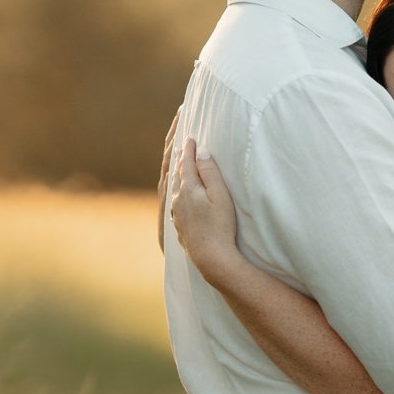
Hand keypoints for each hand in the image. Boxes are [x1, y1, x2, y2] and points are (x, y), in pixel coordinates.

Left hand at [167, 138, 243, 283]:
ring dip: (176, 171)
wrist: (211, 257)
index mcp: (187, 188)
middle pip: (176, 171)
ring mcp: (176, 212)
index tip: (191, 135)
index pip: (187, 161)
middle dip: (179, 154)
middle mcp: (177, 198)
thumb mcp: (220, 195)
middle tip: (181, 141)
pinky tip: (179, 192)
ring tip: (179, 162)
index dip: (189, 147)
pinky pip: (174, 199)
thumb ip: (210, 172)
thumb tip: (201, 152)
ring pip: (173, 185)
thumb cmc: (220, 225)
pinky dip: (176, 187)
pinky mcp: (179, 224)